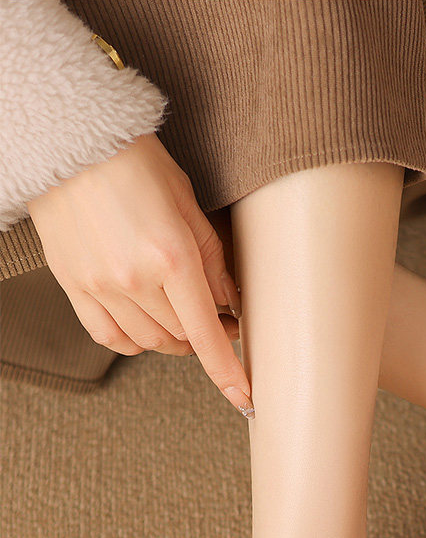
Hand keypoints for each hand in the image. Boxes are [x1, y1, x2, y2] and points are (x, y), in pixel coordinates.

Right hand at [27, 133, 252, 415]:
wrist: (69, 140)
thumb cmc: (132, 161)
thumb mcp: (188, 203)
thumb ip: (212, 259)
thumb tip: (229, 304)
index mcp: (172, 256)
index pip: (207, 334)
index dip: (228, 371)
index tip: (245, 397)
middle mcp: (134, 278)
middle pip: (182, 337)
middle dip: (206, 334)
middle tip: (218, 317)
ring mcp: (101, 286)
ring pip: (149, 341)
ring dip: (173, 337)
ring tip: (181, 313)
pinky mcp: (74, 285)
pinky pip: (110, 337)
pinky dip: (134, 340)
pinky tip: (146, 324)